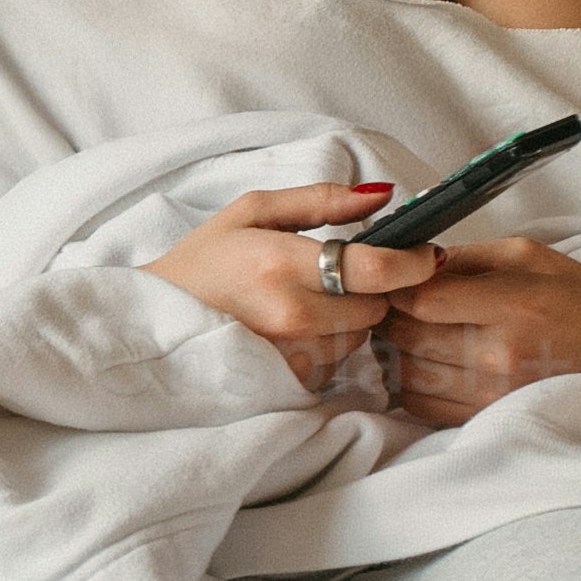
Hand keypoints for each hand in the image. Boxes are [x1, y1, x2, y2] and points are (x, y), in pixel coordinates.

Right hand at [142, 183, 437, 392]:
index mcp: (282, 265)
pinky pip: (337, 362)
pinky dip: (329, 345)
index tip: (428, 254)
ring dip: (350, 319)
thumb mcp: (250, 212)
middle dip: (372, 289)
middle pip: (376, 306)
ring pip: (360, 336)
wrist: (152, 325)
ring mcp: (291, 357)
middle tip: (341, 275)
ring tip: (308, 303)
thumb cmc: (201, 265)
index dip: (413, 261)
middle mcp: (291, 317)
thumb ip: (320, 200)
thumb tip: (383, 195)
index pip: (375, 269)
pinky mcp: (289, 384)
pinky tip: (295, 332)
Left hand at [386, 235, 580, 424]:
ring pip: (404, 375)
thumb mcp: (531, 257)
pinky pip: (420, 405)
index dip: (394, 286)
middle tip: (395, 304)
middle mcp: (499, 356)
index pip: (419, 298)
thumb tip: (404, 261)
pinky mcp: (487, 422)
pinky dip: (412, 384)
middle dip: (390, 318)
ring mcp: (492, 397)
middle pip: (403, 338)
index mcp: (514, 305)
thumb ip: (466, 258)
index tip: (392, 279)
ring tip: (416, 334)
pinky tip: (430, 364)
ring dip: (397, 353)